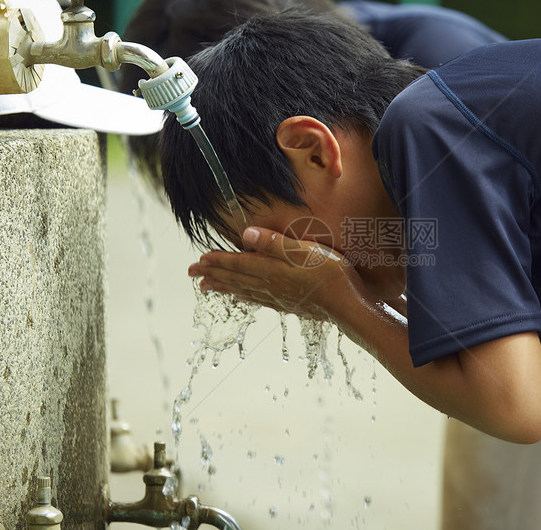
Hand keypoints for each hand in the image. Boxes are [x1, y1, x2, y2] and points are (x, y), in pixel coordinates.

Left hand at [188, 226, 365, 320]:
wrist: (348, 306)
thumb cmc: (331, 274)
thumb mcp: (304, 251)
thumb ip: (274, 243)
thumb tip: (245, 235)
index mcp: (271, 270)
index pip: (237, 263)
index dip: (218, 260)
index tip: (199, 259)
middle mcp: (269, 286)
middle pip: (235, 278)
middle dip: (212, 274)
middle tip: (191, 274)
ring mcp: (278, 298)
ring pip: (242, 290)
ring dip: (223, 286)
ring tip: (206, 286)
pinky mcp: (288, 305)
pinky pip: (257, 300)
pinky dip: (244, 297)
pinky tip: (240, 298)